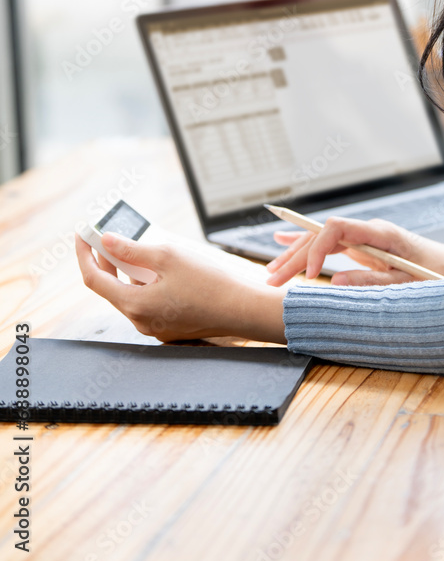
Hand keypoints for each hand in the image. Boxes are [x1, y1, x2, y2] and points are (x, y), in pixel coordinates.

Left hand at [75, 233, 286, 343]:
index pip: (93, 279)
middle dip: (105, 259)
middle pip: (110, 287)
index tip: (82, 234)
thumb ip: (133, 250)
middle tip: (106, 235)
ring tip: (132, 245)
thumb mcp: (168, 257)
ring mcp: (155, 326)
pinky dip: (143, 282)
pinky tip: (155, 266)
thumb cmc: (210, 283)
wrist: (243, 309)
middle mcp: (140, 320)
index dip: (84, 254)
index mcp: (135, 305)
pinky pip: (147, 301)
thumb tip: (108, 241)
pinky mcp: (169, 326)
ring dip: (126, 270)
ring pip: (129, 294)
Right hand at [265, 216, 443, 286]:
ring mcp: (365, 238)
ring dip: (296, 255)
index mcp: (380, 233)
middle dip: (295, 256)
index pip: (337, 228)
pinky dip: (307, 245)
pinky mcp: (363, 247)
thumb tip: (334, 282)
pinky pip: (329, 243)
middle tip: (271, 279)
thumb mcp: (407, 285)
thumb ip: (372, 282)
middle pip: (322, 236)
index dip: (317, 249)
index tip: (309, 275)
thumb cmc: (436, 277)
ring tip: (270, 271)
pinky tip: (283, 242)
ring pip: (322, 241)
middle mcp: (368, 231)